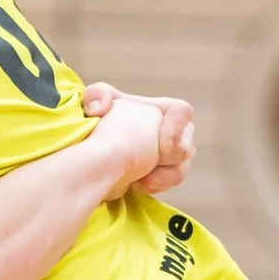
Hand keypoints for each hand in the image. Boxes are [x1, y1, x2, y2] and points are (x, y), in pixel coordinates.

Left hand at [81, 82, 196, 198]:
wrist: (91, 161)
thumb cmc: (93, 128)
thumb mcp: (92, 102)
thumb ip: (97, 94)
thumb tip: (101, 106)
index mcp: (159, 110)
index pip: (183, 112)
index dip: (176, 128)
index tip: (163, 147)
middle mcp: (170, 131)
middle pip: (186, 144)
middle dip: (170, 159)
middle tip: (149, 164)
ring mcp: (169, 155)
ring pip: (181, 167)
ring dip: (163, 176)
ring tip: (140, 180)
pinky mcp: (163, 174)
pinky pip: (171, 181)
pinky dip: (157, 184)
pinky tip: (136, 185)